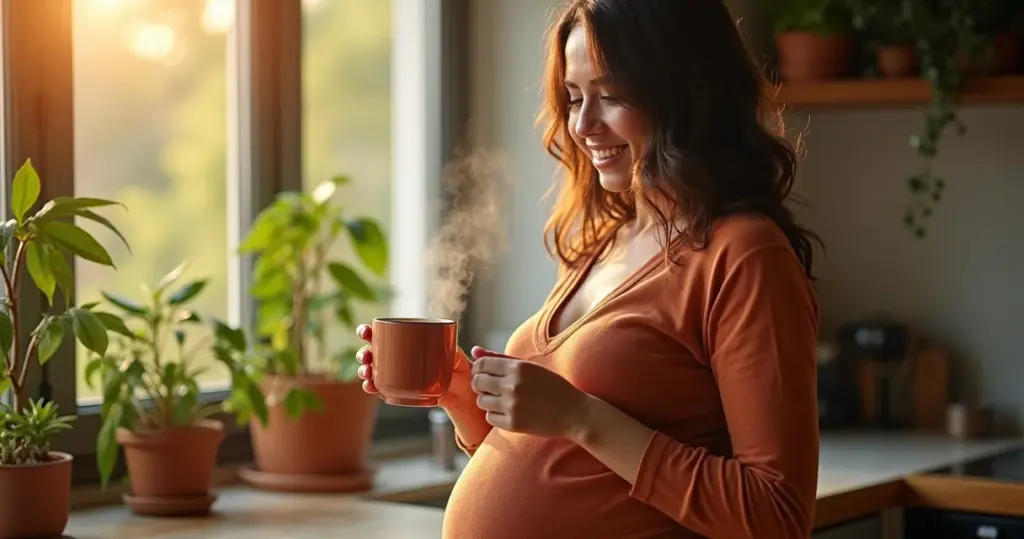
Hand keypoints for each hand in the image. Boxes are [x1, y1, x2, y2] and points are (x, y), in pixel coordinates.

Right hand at [354, 323, 471, 398]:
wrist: (462, 392)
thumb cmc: (457, 366)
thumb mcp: (456, 354)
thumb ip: (450, 346)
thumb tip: (444, 339)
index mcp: (406, 342)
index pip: (382, 333)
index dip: (367, 332)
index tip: (365, 332)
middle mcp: (397, 357)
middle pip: (372, 352)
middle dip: (364, 353)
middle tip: (367, 357)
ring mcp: (395, 374)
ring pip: (371, 370)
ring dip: (364, 371)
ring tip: (368, 373)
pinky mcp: (398, 390)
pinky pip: (380, 388)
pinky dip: (372, 387)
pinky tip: (371, 387)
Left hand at [469, 349, 592, 439]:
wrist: (574, 413)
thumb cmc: (552, 387)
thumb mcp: (530, 367)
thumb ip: (500, 358)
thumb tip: (474, 350)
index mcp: (518, 367)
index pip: (481, 364)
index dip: (478, 368)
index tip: (483, 373)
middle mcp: (512, 385)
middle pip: (477, 382)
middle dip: (480, 384)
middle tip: (490, 387)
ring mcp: (512, 405)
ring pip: (481, 401)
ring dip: (487, 400)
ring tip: (502, 400)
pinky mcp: (513, 424)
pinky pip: (489, 417)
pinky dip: (495, 415)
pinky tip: (508, 412)